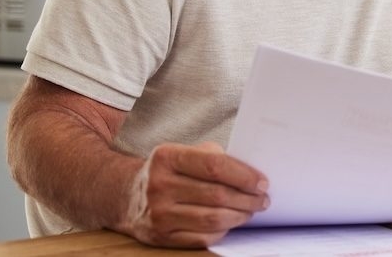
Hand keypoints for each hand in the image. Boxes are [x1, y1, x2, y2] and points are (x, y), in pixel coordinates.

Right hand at [119, 141, 269, 247]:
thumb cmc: (169, 171)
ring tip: (250, 211)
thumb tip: (250, 175)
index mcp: (167, 157)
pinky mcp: (160, 236)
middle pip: (216, 195)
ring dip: (239, 216)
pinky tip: (231, 223)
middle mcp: (159, 185)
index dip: (244, 176)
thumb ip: (213, 157)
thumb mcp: (184, 153)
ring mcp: (158, 213)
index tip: (262, 182)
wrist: (128, 195)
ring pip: (212, 219)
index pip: (214, 166)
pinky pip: (202, 238)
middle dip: (247, 199)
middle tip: (263, 199)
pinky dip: (223, 231)